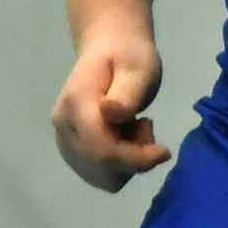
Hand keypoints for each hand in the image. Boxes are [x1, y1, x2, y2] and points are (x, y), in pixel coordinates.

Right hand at [50, 25, 171, 191]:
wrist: (108, 49)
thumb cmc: (128, 56)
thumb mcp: (139, 67)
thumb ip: (128, 92)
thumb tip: (112, 113)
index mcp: (77, 103)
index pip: (103, 150)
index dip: (136, 159)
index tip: (164, 150)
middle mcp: (63, 126)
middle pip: (101, 169)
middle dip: (132, 159)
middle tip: (144, 126)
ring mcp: (64, 141)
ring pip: (101, 178)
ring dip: (127, 162)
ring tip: (133, 129)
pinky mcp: (71, 151)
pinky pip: (99, 175)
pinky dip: (119, 165)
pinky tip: (123, 138)